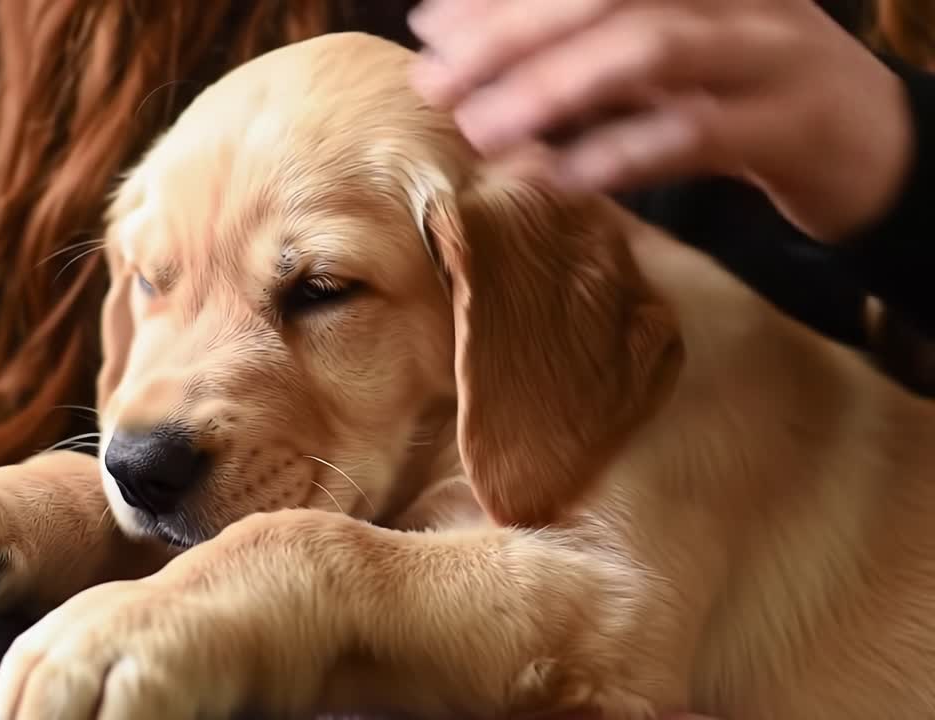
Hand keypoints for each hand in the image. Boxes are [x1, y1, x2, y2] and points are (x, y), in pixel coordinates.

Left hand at [408, 0, 914, 241]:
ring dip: (554, 88)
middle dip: (509, 33)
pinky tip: (558, 176)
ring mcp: (768, 54)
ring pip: (651, 49)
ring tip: (481, 129)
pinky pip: (694, 134)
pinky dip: (619, 153)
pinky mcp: (789, 128)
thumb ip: (572, 39)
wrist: (867, 139)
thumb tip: (448, 34)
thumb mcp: (661, 45)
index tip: (429, 23)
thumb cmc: (734, 86)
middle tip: (436, 80)